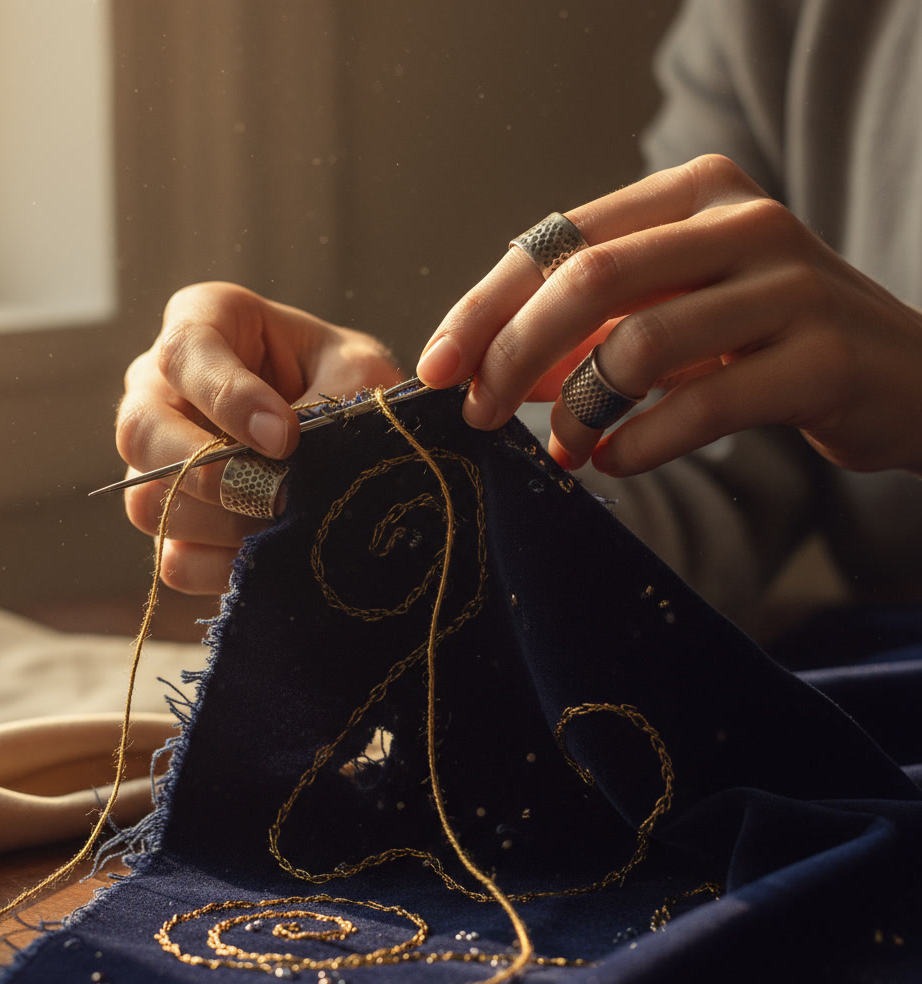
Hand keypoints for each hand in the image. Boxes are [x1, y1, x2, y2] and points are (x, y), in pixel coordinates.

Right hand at [116, 282, 399, 593]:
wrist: (356, 436)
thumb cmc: (348, 380)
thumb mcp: (356, 370)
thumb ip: (326, 398)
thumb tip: (284, 468)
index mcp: (204, 323)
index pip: (185, 352)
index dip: (229, 399)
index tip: (284, 437)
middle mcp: (161, 389)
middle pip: (141, 432)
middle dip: (210, 471)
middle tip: (276, 492)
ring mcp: (156, 460)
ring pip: (149, 502)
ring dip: (224, 523)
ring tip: (288, 522)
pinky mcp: (173, 521)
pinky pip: (172, 559)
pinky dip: (225, 566)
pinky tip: (274, 554)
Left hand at [415, 154, 921, 478]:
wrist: (907, 377)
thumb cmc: (767, 344)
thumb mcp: (676, 314)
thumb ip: (591, 330)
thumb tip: (491, 373)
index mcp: (692, 194)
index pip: (558, 241)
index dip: (485, 306)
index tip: (436, 367)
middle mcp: (741, 220)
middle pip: (589, 280)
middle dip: (512, 354)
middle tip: (477, 414)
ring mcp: (789, 284)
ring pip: (641, 341)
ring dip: (579, 408)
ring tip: (566, 447)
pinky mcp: (822, 357)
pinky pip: (702, 403)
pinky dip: (639, 442)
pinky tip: (615, 461)